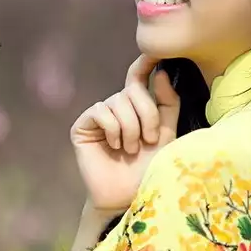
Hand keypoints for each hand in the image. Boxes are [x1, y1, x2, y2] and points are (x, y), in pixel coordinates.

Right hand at [70, 53, 180, 214]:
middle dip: (147, 114)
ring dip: (131, 127)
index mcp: (137, 107)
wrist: (127, 196)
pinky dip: (113, 128)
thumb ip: (167, 105)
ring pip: (118, 101)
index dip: (144, 63)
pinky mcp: (83, 126)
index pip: (139, 77)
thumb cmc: (148, 168)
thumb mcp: (167, 135)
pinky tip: (115, 146)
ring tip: (131, 149)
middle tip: (149, 140)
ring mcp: (99, 116)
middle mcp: (117, 107)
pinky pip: (101, 111)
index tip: (153, 53)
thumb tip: (162, 73)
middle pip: (134, 90)